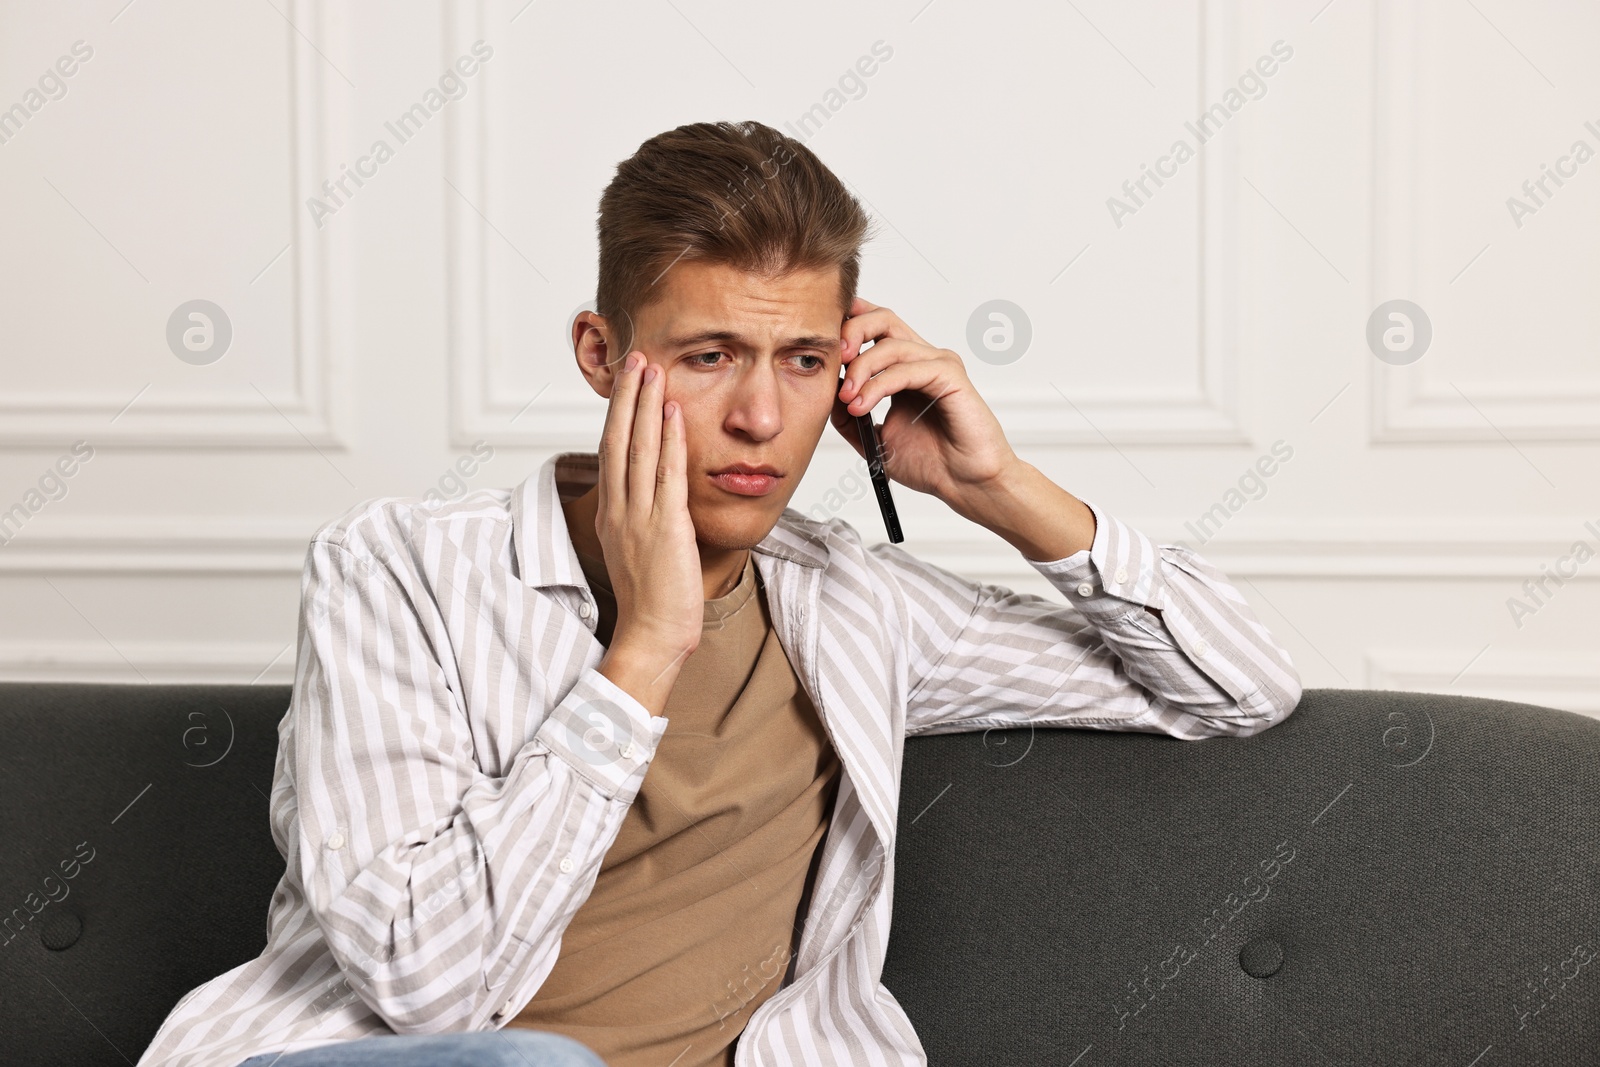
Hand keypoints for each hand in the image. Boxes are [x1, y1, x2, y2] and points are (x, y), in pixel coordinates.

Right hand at [593, 351, 700, 714]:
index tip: (627, 383)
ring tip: (651, 369)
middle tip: (636, 358)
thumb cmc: (653, 601)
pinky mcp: (664, 527)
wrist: (651, 635)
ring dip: (646, 405)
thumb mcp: (639, 550)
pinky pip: (666, 474)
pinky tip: (673, 412)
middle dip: (628, 397)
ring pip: (639, 449)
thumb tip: (655, 494)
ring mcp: (639, 516)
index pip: (610, 452)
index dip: (619, 414)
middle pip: (618, 440)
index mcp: (611, 514)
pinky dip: (669, 440)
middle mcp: (620, 509)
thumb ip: (644, 517)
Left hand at [831, 297, 1020, 517]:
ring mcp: (938, 365)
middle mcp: (921, 360)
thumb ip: (850, 416)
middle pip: (883, 319)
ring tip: (847, 400)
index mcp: (904, 369)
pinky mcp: (951, 376)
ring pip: (891, 344)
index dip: (848, 323)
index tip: (823, 343)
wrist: (963, 484)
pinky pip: (908, 369)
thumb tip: (827, 393)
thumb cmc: (931, 463)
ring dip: (860, 369)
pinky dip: (879, 385)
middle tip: (833, 358)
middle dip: (852, 331)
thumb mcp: (874, 439)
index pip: (875, 328)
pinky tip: (863, 405)